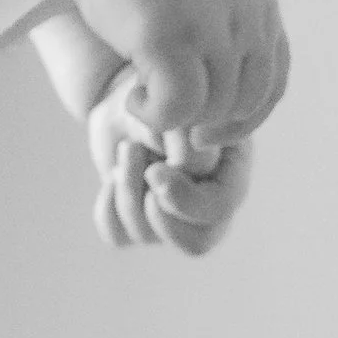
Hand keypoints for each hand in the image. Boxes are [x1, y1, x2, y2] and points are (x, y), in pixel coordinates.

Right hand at [63, 0, 286, 150]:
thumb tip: (222, 71)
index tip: (216, 125)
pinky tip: (134, 101)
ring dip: (180, 120)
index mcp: (259, 0)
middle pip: (250, 98)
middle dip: (216, 124)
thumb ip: (226, 17)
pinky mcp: (171, 38)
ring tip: (145, 102)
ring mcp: (211, 27)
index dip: (250, 113)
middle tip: (179, 123)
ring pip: (215, 107)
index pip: (275, 77)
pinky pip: (179, 107)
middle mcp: (246, 15)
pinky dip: (157, 117)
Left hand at [88, 100, 255, 257]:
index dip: (183, 198)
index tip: (154, 169)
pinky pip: (117, 235)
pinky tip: (113, 174)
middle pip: (196, 243)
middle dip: (159, 212)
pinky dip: (107, 206)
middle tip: (145, 171)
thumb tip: (178, 178)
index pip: (218, 209)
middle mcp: (208, 205)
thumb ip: (189, 147)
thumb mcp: (178, 112)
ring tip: (128, 149)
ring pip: (147, 236)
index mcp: (231, 176)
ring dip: (128, 190)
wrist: (134, 97)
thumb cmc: (166, 94)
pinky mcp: (136, 220)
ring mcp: (172, 217)